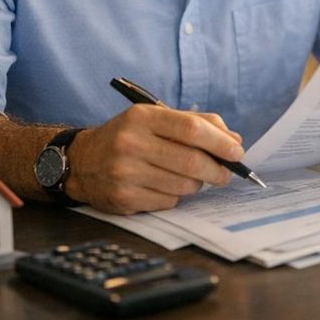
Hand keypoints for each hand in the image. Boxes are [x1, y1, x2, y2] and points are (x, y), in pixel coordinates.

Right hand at [64, 105, 245, 213]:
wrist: (82, 161)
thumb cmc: (129, 137)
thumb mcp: (155, 118)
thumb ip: (196, 123)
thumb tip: (233, 140)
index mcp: (141, 117)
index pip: (190, 128)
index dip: (219, 142)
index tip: (237, 152)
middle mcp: (130, 144)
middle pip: (191, 161)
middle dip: (218, 170)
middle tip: (226, 173)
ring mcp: (125, 173)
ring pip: (184, 185)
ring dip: (197, 183)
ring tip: (191, 176)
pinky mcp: (123, 198)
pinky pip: (169, 201)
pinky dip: (176, 195)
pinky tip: (165, 185)